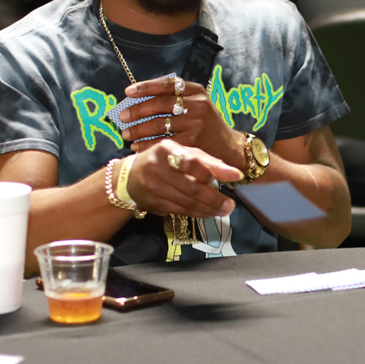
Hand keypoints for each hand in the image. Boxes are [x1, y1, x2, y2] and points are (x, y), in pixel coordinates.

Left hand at [119, 76, 244, 166]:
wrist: (229, 148)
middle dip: (138, 110)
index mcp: (197, 91)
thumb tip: (140, 99)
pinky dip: (147, 144)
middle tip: (123, 116)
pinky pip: (163, 141)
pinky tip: (137, 146)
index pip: (168, 84)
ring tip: (126, 133)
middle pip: (160, 104)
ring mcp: (196, 124)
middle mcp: (198, 105)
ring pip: (159, 124)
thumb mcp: (199, 104)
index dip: (146, 87)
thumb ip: (176, 98)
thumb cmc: (207, 125)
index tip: (128, 92)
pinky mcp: (193, 142)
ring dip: (139, 129)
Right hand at [124, 139, 243, 217]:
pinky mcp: (152, 204)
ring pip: (187, 202)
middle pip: (191, 187)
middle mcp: (156, 168)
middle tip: (230, 205)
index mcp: (165, 150)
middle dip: (214, 198)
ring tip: (224, 210)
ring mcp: (153, 188)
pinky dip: (197, 213)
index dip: (213, 170)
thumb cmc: (163, 160)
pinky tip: (209, 213)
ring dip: (209, 209)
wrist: (129, 176)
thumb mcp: (182, 153)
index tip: (235, 177)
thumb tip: (234, 174)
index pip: (191, 161)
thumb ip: (207, 161)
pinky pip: (180, 211)